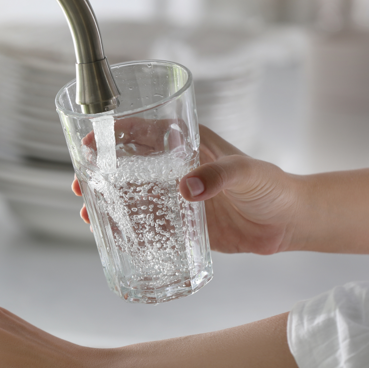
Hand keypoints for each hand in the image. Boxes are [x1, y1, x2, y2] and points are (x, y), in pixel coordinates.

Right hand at [73, 125, 300, 254]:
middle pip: (127, 165)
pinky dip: (127, 227)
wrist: (288, 223)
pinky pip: (147, 223)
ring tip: (87, 214)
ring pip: (131, 195)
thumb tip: (187, 189)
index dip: (113, 134)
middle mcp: (175, 168)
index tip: (89, 143)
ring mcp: (175, 196)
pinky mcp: (181, 222)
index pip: (142, 131)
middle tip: (80, 184)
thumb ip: (220, 176)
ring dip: (107, 202)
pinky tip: (111, 235)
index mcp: (187, 144)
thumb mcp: (248, 173)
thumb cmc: (273, 187)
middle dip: (100, 172)